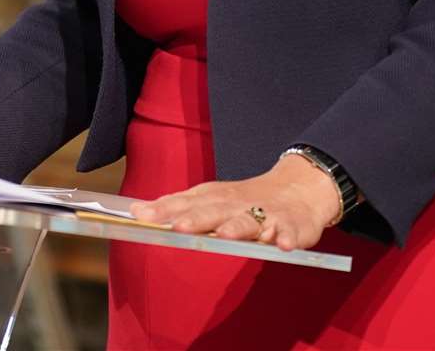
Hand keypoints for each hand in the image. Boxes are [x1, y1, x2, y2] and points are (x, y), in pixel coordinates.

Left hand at [128, 153, 341, 250]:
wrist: (298, 189)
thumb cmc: (244, 200)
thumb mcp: (211, 199)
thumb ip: (177, 206)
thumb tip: (136, 210)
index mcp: (216, 197)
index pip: (186, 202)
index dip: (165, 208)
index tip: (139, 215)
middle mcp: (237, 203)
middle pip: (214, 210)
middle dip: (196, 218)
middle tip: (176, 227)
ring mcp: (265, 214)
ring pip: (249, 221)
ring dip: (237, 227)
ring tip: (224, 236)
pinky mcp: (291, 226)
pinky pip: (289, 233)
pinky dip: (286, 237)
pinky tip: (281, 245)